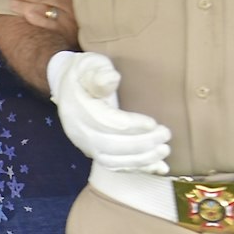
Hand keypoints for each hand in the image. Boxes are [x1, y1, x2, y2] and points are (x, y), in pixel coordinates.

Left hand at [9, 0, 77, 46]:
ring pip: (42, 7)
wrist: (71, 43)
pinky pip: (48, 24)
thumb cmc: (68, 9)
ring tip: (12, 3)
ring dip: (23, 4)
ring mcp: (71, 18)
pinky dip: (35, 18)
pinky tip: (26, 15)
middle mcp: (73, 2)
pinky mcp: (66, 32)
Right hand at [47, 51, 170, 172]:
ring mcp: (86, 145)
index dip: (131, 126)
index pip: (107, 123)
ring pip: (113, 162)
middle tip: (165, 135)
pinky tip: (159, 167)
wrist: (68, 85)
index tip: (153, 123)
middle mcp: (80, 132)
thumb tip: (112, 79)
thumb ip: (100, 74)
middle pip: (111, 146)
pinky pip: (115, 167)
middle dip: (141, 144)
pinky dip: (138, 168)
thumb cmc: (85, 72)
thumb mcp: (90, 65)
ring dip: (141, 160)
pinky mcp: (95, 152)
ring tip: (164, 150)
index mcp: (78, 109)